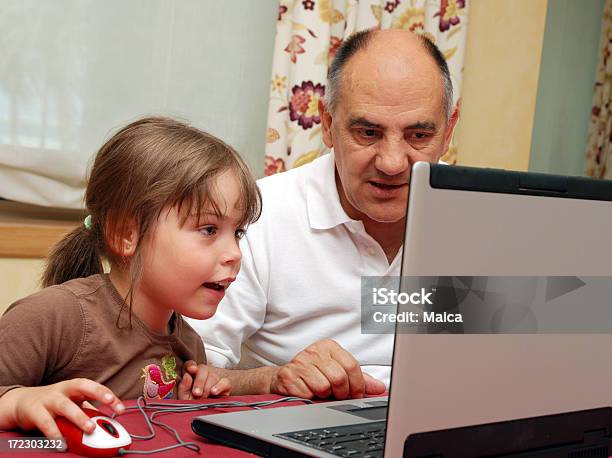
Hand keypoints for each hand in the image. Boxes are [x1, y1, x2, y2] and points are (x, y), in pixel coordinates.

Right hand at [0, 379, 124, 438]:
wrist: (22, 402)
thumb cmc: (53, 402)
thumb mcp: (71, 402)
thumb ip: (88, 409)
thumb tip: (108, 420)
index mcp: (74, 387)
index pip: (94, 387)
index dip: (108, 395)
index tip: (121, 408)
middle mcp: (63, 390)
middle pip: (82, 386)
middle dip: (98, 393)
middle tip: (111, 403)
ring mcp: (48, 399)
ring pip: (65, 405)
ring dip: (79, 417)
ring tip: (90, 429)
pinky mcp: (35, 411)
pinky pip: (46, 422)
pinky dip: (54, 433)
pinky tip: (62, 443)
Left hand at [178, 361, 230, 399]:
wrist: (212, 406)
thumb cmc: (195, 400)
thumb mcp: (186, 396)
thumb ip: (183, 387)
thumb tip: (187, 376)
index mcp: (192, 373)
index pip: (190, 365)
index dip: (191, 366)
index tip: (191, 369)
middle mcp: (204, 372)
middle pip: (203, 370)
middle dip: (199, 383)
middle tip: (196, 393)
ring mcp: (215, 376)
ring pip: (213, 377)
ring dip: (207, 388)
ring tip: (203, 398)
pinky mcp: (226, 383)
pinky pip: (224, 382)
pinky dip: (219, 387)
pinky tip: (214, 392)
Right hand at [269, 339, 385, 399]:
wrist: (283, 378)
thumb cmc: (313, 373)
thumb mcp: (337, 371)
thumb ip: (359, 379)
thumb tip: (379, 388)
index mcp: (329, 346)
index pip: (352, 366)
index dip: (357, 385)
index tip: (356, 393)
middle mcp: (315, 351)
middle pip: (339, 378)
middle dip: (341, 392)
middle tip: (337, 395)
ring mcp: (301, 362)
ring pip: (324, 387)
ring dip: (324, 395)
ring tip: (320, 391)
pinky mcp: (289, 375)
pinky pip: (308, 393)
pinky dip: (311, 397)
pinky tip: (307, 391)